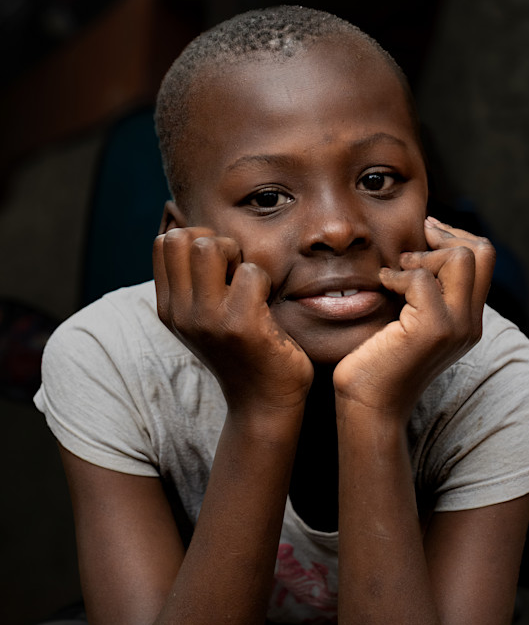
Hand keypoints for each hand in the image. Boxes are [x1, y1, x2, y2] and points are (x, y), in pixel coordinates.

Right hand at [153, 228, 313, 412]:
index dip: (197, 241)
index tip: (219, 268)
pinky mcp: (240, 325)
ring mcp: (207, 319)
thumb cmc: (243, 351)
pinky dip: (265, 281)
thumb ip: (195, 280)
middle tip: (236, 273)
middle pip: (182, 237)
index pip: (164, 242)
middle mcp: (180, 313)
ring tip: (250, 288)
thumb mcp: (205, 317)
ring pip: (211, 246)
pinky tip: (267, 308)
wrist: (263, 403)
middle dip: (216, 242)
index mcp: (169, 307)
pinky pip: (251, 272)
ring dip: (239, 258)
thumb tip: (188, 222)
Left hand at [333, 217, 495, 417]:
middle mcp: (470, 323)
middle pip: (483, 251)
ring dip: (422, 256)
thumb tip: (418, 247)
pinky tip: (382, 287)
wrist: (370, 405)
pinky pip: (421, 279)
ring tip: (397, 272)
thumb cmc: (378, 362)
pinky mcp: (433, 330)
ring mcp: (456, 327)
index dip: (456, 237)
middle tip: (410, 250)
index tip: (424, 236)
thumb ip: (424, 293)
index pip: (485, 260)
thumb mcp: (409, 320)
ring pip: (461, 258)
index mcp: (468, 319)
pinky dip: (396, 276)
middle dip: (445, 237)